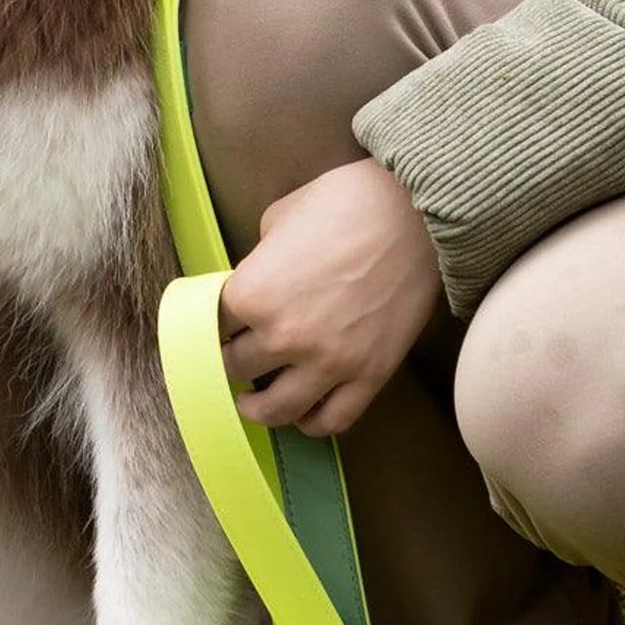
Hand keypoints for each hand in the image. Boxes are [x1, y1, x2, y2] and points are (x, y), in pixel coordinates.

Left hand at [216, 158, 440, 437]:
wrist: (413, 212)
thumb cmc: (344, 203)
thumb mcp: (278, 218)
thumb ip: (258, 260)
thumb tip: (255, 281)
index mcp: (252, 293)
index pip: (211, 324)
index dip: (211, 322)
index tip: (216, 325)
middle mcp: (284, 336)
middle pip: (235, 368)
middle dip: (230, 360)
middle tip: (233, 355)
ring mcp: (329, 363)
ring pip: (278, 410)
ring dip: (258, 407)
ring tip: (253, 400)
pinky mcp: (369, 375)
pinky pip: (332, 420)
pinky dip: (312, 422)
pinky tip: (304, 411)